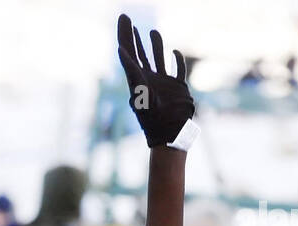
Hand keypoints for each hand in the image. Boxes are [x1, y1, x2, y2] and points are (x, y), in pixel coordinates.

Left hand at [117, 14, 195, 147]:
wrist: (170, 134)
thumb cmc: (154, 118)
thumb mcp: (141, 93)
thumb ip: (132, 72)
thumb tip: (121, 50)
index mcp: (137, 78)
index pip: (127, 51)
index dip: (125, 34)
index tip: (123, 17)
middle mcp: (148, 78)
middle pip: (138, 52)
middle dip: (133, 36)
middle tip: (129, 21)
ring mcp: (162, 82)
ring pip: (156, 59)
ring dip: (154, 45)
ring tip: (152, 32)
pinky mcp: (177, 87)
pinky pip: (176, 69)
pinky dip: (176, 60)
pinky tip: (174, 52)